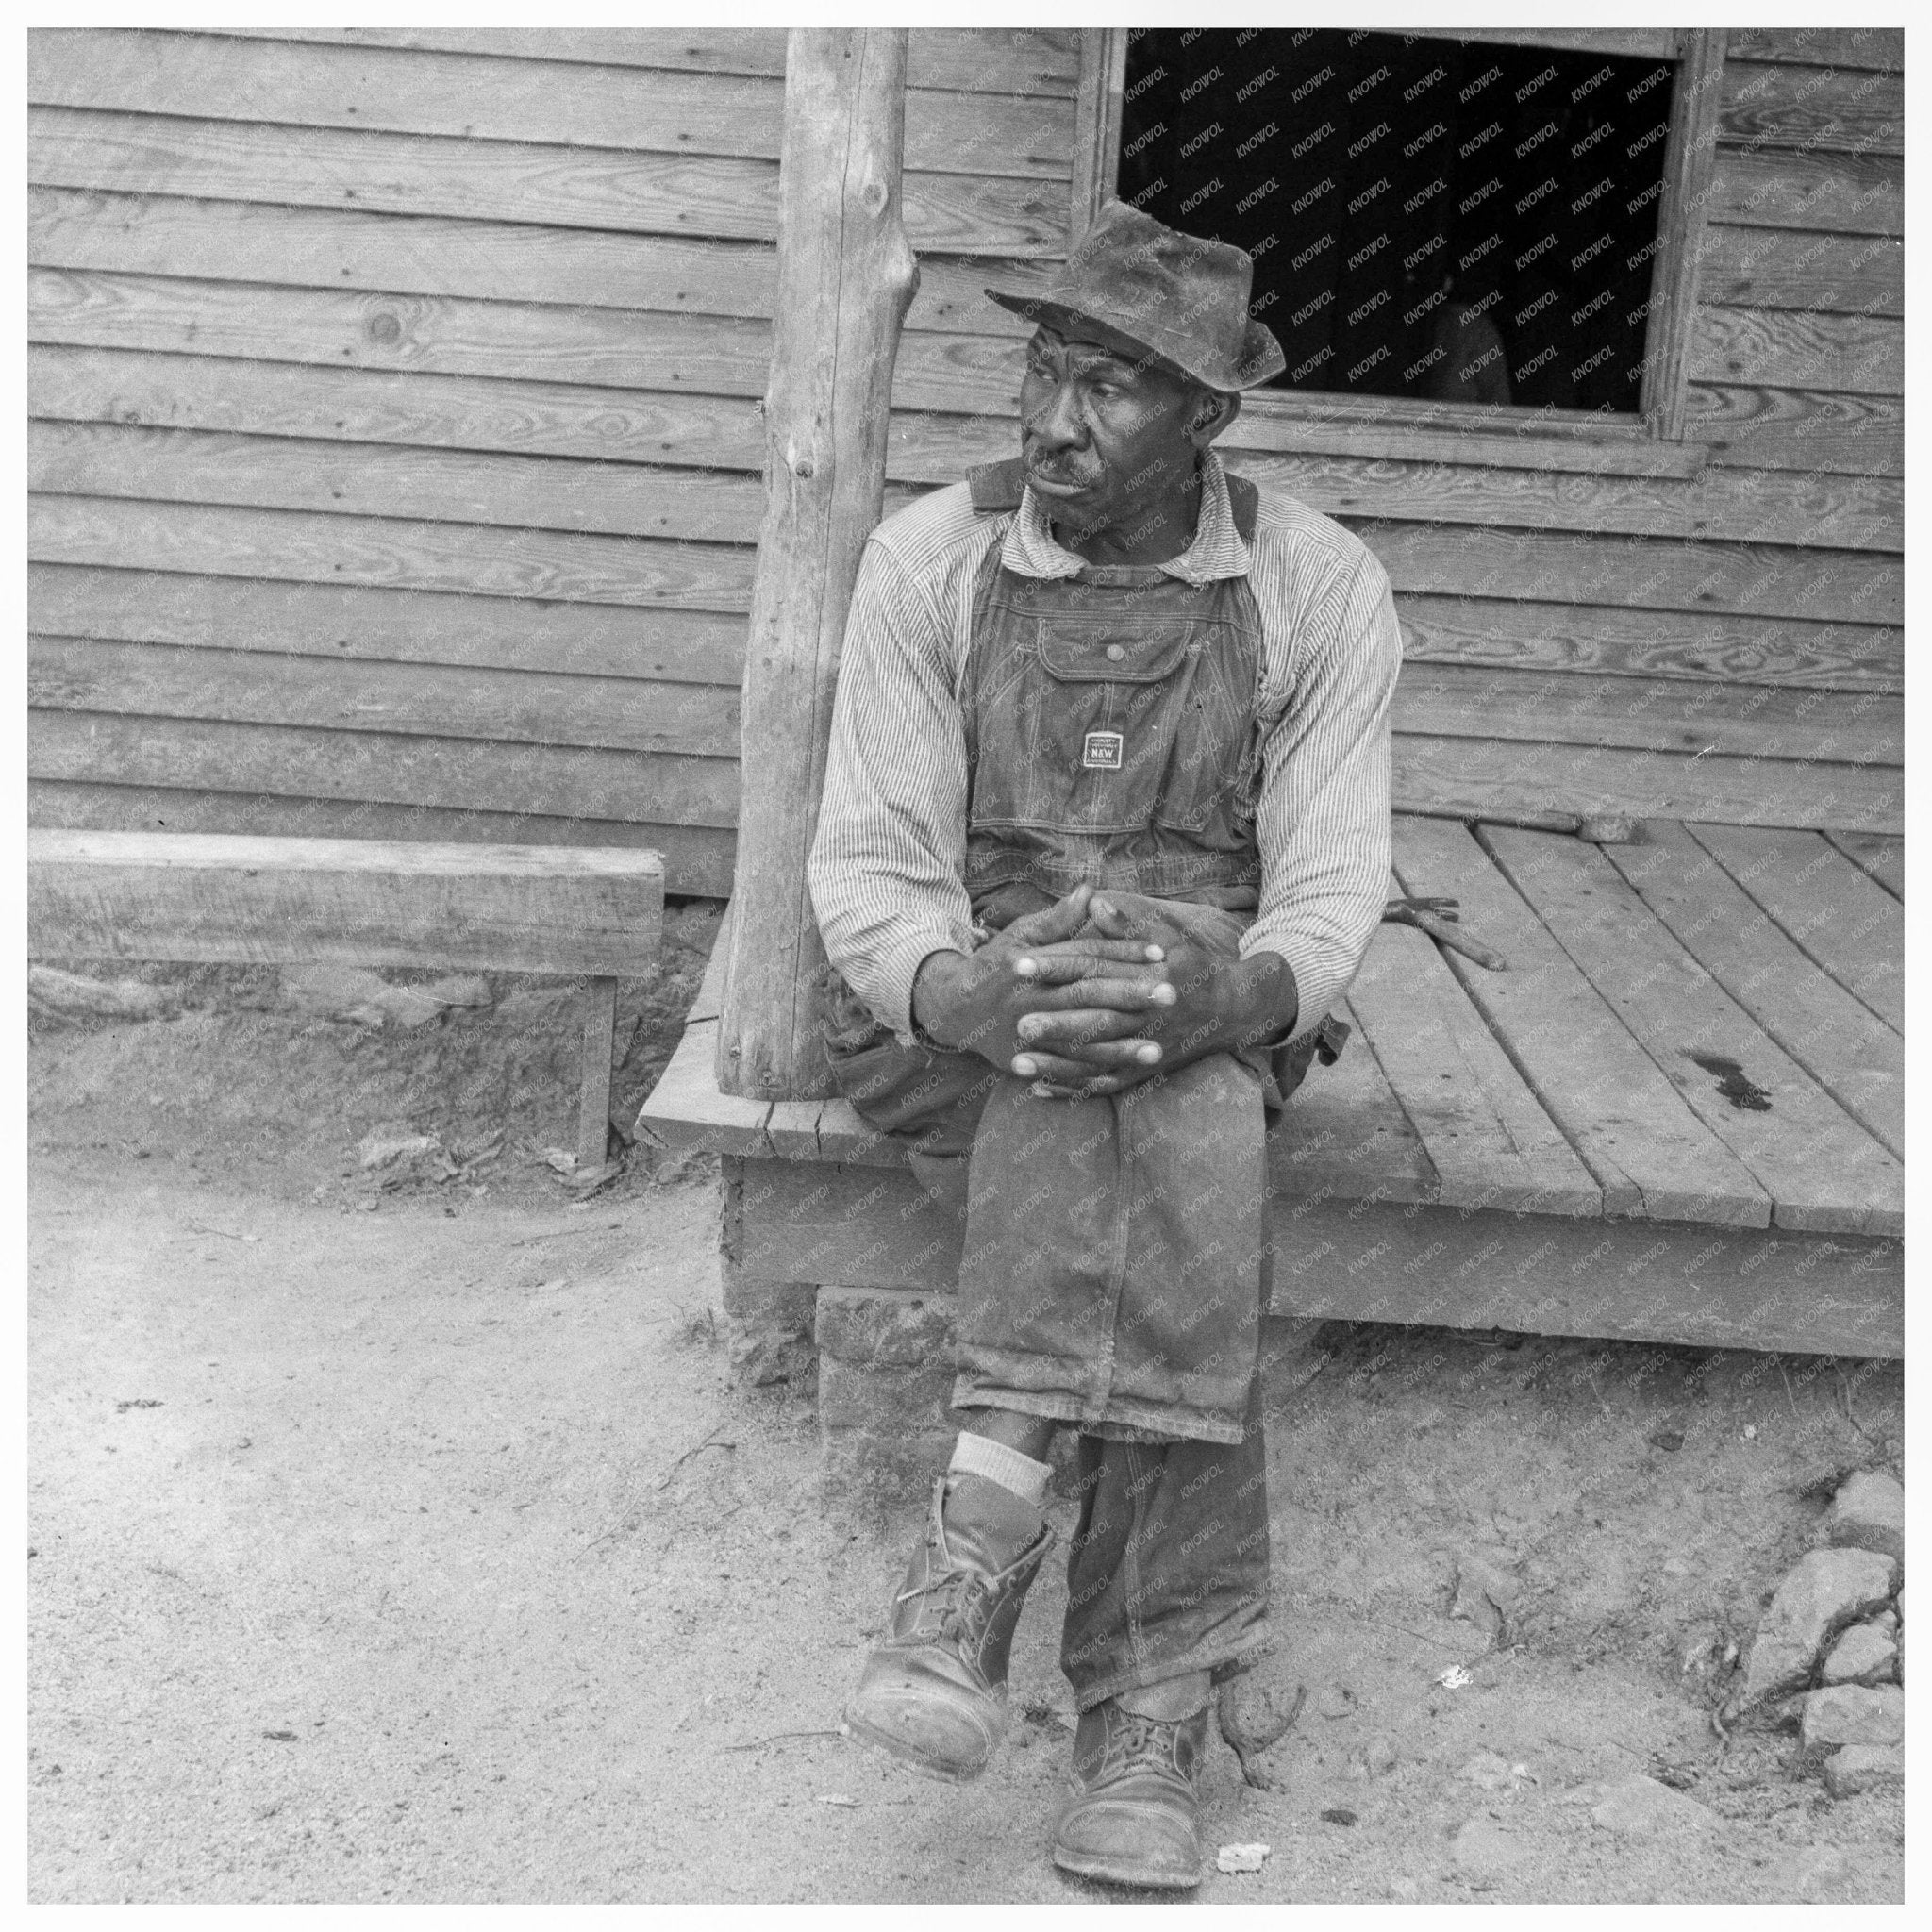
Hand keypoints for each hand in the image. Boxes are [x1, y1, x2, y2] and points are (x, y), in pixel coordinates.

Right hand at [910, 884, 1173, 1073]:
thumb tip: (1090, 891)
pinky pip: (1064, 1072)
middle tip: (1171, 994)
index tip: (1158, 954)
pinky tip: (1123, 1076)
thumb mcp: (1021, 936)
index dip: (1122, 954)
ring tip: (1157, 1050)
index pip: (1085, 958)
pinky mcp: (1026, 1062)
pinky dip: (1093, 1075)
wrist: (952, 1009)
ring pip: (1079, 1044)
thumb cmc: (995, 966)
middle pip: (1088, 999)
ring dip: (1120, 1048)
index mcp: (1034, 968)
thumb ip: (1057, 919)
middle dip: (1130, 997)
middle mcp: (1032, 1002)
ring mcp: (1028, 1037)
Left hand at [1010, 893, 1298, 1099]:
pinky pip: (1103, 1085)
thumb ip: (1127, 926)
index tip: (1018, 963)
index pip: (1094, 968)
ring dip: (1056, 1065)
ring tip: (1017, 1064)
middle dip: (1056, 1024)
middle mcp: (1146, 1017)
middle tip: (1017, 1024)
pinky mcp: (1142, 1072)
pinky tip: (1038, 1090)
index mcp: (1148, 978)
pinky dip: (1072, 1090)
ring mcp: (1144, 1049)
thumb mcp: (1169, 940)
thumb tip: (1093, 900)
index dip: (1055, 965)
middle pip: (1095, 1020)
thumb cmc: (1195, 969)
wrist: (1235, 1011)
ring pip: (1096, 1060)